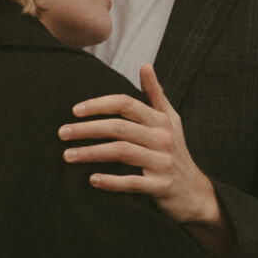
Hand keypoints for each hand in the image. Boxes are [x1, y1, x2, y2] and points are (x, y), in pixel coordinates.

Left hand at [58, 65, 218, 221]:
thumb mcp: (170, 120)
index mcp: (161, 120)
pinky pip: (132, 182)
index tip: (74, 111)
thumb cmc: (175, 151)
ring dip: (91, 153)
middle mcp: (163, 138)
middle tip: (62, 133)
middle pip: (119, 127)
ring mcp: (163, 162)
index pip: (125, 104)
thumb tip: (145, 65)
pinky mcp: (160, 186)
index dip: (99, 105)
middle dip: (87, 129)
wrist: (194, 192)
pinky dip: (111, 181)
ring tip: (68, 156)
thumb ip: (155, 93)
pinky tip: (92, 179)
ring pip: (122, 152)